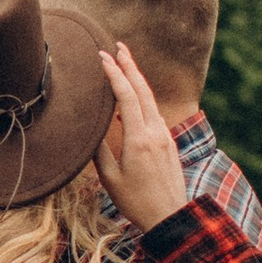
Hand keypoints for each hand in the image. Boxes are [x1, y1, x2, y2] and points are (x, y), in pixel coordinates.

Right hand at [93, 38, 189, 229]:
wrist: (170, 216)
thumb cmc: (136, 202)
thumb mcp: (110, 178)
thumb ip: (100, 150)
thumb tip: (91, 129)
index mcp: (139, 139)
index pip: (126, 96)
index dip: (114, 73)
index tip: (102, 57)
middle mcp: (155, 132)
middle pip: (143, 90)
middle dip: (130, 65)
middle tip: (118, 46)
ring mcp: (164, 136)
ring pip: (150, 99)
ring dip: (137, 79)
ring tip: (125, 63)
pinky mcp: (168, 142)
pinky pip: (153, 112)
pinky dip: (142, 97)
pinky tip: (133, 97)